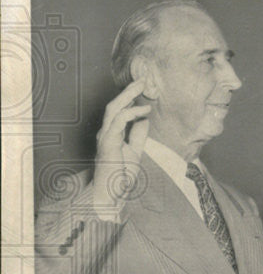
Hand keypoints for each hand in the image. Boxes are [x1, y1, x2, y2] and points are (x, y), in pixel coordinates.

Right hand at [93, 80, 150, 212]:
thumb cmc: (120, 175)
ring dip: (128, 95)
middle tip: (144, 79)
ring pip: (113, 109)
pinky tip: (144, 110)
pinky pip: (118, 122)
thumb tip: (145, 118)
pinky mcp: (107, 143)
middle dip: (129, 90)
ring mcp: (105, 137)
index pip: (120, 110)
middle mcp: (106, 132)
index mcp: (112, 133)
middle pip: (115, 105)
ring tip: (143, 87)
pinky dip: (131, 113)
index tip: (145, 87)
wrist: (110, 195)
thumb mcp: (135, 151)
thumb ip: (138, 134)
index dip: (131, 97)